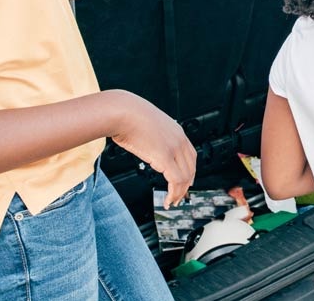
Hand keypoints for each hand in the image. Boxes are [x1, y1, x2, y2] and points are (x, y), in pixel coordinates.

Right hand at [107, 91, 197, 207]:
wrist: (122, 111)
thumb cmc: (128, 116)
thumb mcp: (148, 125)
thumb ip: (154, 137)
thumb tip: (148, 146)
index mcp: (177, 131)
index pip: (191, 156)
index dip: (190, 171)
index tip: (186, 182)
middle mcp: (179, 139)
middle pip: (191, 168)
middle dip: (186, 185)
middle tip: (180, 197)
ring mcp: (174, 148)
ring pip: (185, 177)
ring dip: (179, 193)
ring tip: (172, 202)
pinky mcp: (165, 157)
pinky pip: (176, 180)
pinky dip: (174, 193)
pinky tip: (168, 200)